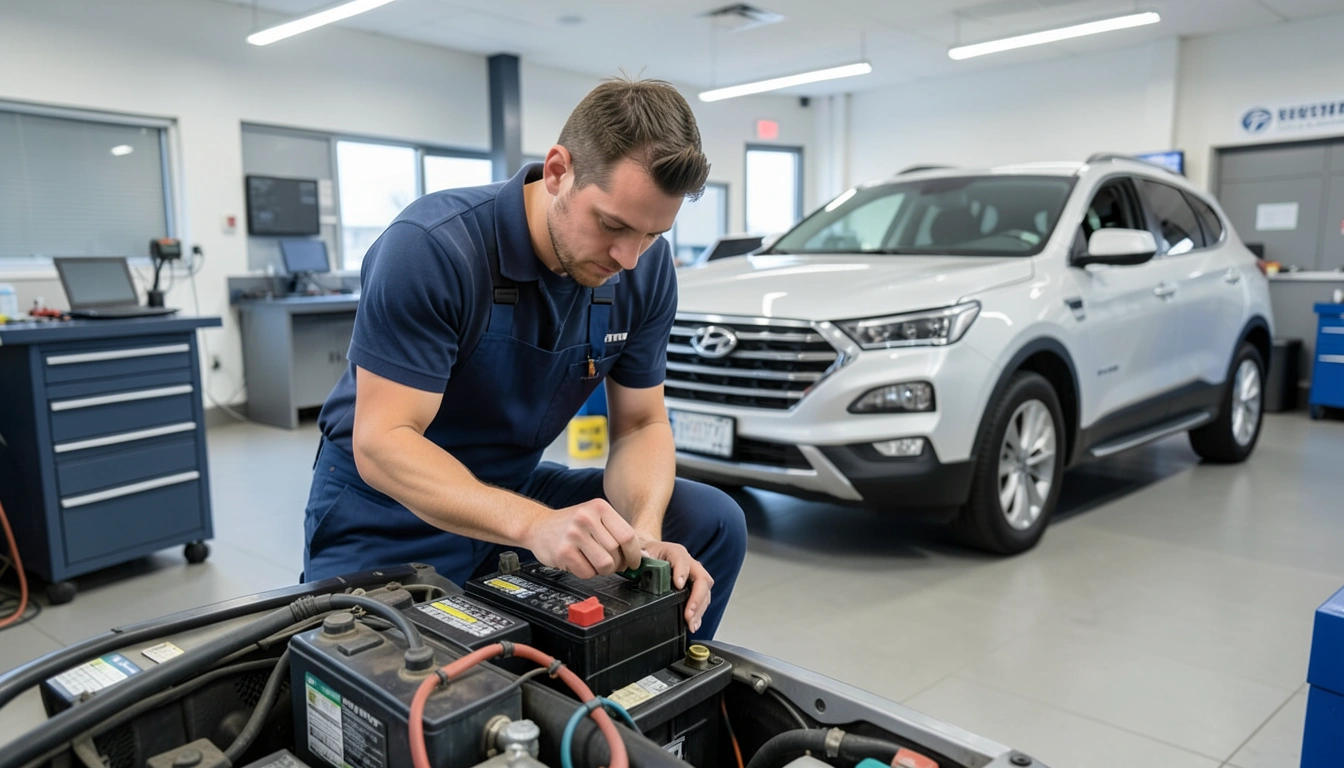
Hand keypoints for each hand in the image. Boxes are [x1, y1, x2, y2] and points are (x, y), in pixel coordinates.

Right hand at [525, 499, 641, 577]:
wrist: (538, 526)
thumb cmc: (571, 524)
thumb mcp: (595, 518)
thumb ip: (616, 532)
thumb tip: (641, 556)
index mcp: (599, 507)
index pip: (627, 535)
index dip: (634, 553)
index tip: (633, 562)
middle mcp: (586, 518)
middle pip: (616, 552)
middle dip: (618, 564)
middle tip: (612, 564)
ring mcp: (573, 535)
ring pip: (604, 564)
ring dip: (604, 570)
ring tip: (596, 564)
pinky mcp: (563, 552)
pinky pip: (587, 573)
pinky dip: (588, 573)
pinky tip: (581, 563)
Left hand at [637, 537, 713, 633]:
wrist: (651, 554)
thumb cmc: (647, 554)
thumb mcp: (641, 552)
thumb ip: (641, 557)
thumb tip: (639, 562)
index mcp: (674, 552)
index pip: (682, 559)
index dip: (682, 572)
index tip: (679, 585)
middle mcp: (689, 563)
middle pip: (701, 579)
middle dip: (696, 599)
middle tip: (688, 614)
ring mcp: (694, 576)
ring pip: (705, 591)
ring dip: (699, 609)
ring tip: (691, 623)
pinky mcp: (694, 588)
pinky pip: (702, 600)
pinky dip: (699, 613)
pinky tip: (693, 624)